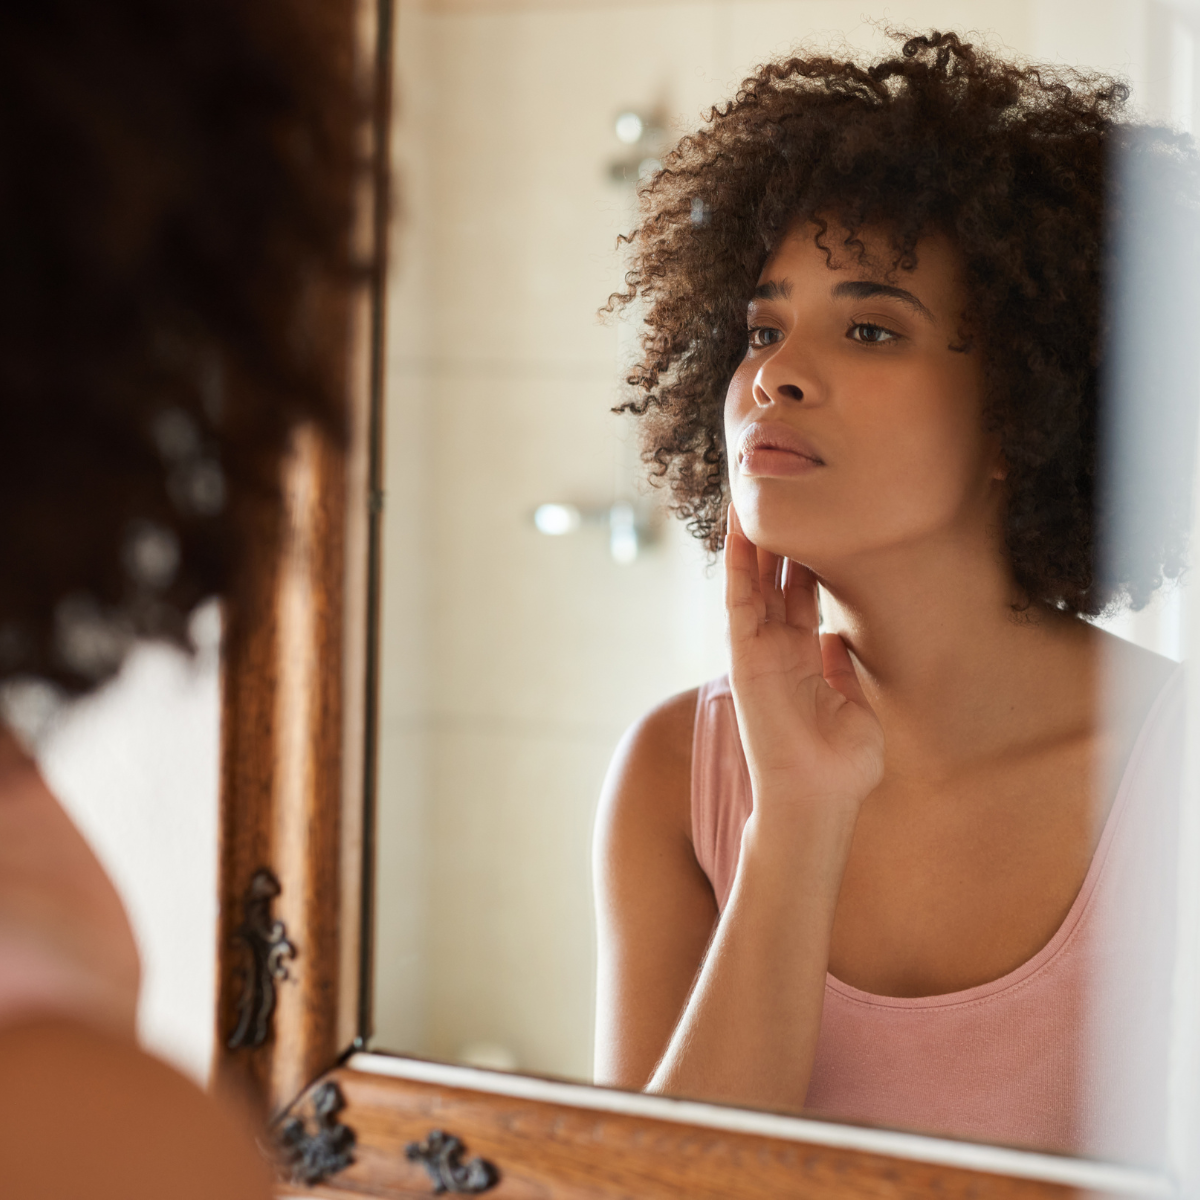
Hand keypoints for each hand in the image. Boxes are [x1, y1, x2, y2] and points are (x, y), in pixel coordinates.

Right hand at [724, 504, 883, 824]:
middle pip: (776, 580)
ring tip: (754, 492)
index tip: (814, 520)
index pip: (802, 595)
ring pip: (754, 581)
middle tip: (782, 491)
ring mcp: (760, 651)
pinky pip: (739, 601)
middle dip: (779, 537)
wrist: (819, 799)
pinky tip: (740, 527)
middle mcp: (779, 649)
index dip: (805, 558)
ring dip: (754, 538)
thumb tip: (837, 640)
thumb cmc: (839, 768)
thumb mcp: (854, 708)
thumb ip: (841, 670)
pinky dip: (738, 564)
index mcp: (805, 658)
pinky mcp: (745, 656)